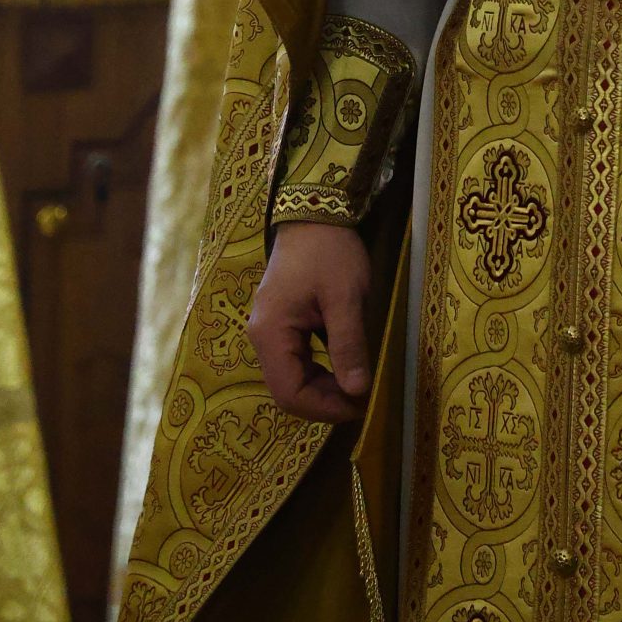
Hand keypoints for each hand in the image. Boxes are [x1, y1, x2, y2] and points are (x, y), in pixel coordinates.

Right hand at [248, 221, 372, 422]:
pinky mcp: (279, 322)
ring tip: (355, 387)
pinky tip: (342, 366)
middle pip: (287, 388)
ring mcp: (268, 329)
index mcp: (271, 333)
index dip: (324, 408)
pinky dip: (317, 370)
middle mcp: (261, 337)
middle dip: (323, 401)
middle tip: (361, 400)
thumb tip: (357, 391)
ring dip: (322, 387)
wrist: (315, 213)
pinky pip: (294, 359)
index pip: (289, 393)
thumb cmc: (330, 252)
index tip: (358, 407)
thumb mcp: (346, 298)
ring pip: (290, 376)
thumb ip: (349, 346)